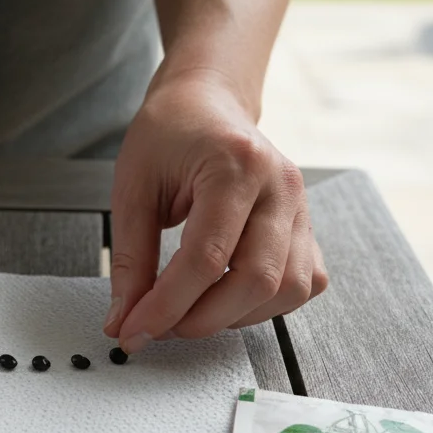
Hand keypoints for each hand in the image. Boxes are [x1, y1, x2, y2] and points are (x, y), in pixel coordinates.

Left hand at [103, 71, 327, 352]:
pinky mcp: (308, 226)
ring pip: (286, 290)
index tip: (134, 331)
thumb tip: (124, 320)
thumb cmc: (169, 133)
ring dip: (235, 317)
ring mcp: (301, 206)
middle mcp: (279, 185)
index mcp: (235, 164)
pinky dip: (267, 305)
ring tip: (190, 312)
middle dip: (202, 320)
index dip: (167, 306)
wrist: (206, 101)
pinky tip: (228, 296)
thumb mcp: (132, 188)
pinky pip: (305, 283)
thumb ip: (130, 260)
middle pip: (255, 280)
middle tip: (159, 328)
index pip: (206, 258)